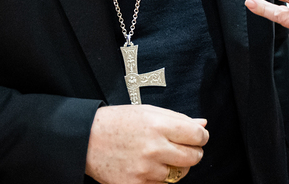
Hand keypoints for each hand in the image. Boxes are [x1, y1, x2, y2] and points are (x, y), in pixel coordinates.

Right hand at [85, 105, 207, 183]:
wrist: (86, 139)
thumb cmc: (119, 122)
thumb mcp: (149, 112)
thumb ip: (179, 119)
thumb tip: (202, 125)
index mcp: (159, 126)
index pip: (198, 136)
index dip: (201, 137)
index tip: (197, 138)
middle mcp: (154, 148)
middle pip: (193, 158)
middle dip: (193, 153)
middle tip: (183, 149)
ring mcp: (144, 169)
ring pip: (178, 174)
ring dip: (174, 167)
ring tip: (160, 157)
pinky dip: (159, 178)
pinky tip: (149, 168)